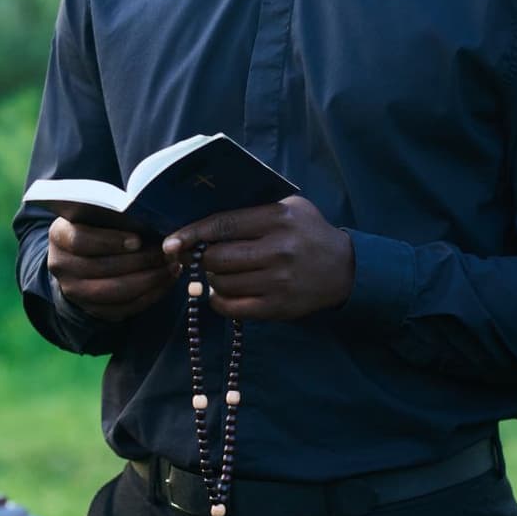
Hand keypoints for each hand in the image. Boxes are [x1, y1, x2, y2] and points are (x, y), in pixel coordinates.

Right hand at [48, 217, 178, 320]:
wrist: (82, 259)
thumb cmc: (98, 228)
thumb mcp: (98, 216)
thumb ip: (115, 216)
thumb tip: (150, 219)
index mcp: (59, 236)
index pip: (80, 240)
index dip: (110, 241)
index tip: (138, 240)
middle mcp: (61, 265)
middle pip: (101, 268)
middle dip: (140, 262)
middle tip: (166, 253)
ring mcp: (74, 291)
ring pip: (114, 292)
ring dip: (149, 280)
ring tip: (171, 267)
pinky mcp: (91, 309)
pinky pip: (124, 308)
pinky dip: (150, 296)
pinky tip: (166, 281)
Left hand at [161, 196, 352, 320]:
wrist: (345, 269)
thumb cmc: (308, 233)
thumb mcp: (288, 207)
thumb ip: (251, 208)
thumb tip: (202, 215)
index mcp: (277, 219)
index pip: (222, 225)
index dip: (191, 234)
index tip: (171, 242)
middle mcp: (277, 250)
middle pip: (216, 257)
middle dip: (199, 258)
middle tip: (196, 257)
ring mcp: (277, 281)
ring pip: (220, 283)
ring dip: (210, 279)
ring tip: (218, 272)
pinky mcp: (276, 307)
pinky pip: (231, 307)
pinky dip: (217, 300)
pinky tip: (223, 291)